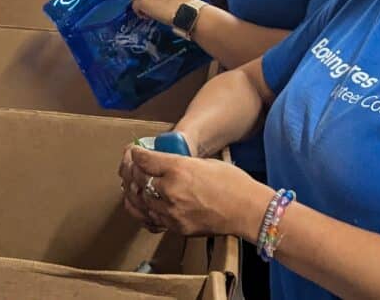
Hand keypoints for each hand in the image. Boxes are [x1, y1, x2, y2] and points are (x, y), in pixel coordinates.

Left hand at [120, 145, 271, 240]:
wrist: (247, 211)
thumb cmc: (232, 182)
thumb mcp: (204, 162)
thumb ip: (179, 163)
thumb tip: (163, 164)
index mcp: (178, 169)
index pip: (144, 160)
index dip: (135, 154)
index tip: (133, 151)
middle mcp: (171, 190)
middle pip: (138, 180)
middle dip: (131, 171)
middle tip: (131, 166)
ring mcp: (172, 212)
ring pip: (140, 201)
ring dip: (133, 191)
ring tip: (131, 184)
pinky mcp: (176, 228)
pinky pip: (150, 219)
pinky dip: (142, 211)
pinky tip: (139, 204)